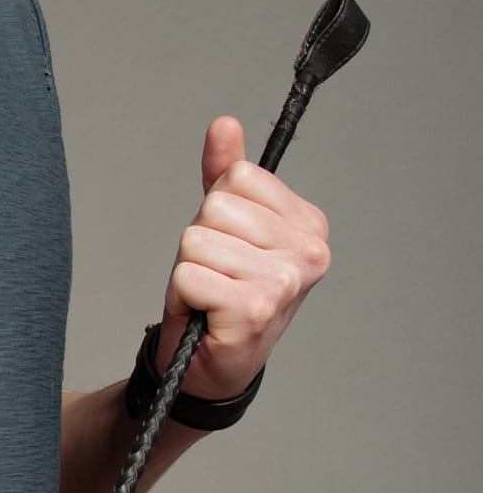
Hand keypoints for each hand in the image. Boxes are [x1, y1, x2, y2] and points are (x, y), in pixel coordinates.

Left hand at [154, 116, 330, 399]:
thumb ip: (225, 175)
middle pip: (215, 207)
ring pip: (196, 240)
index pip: (238, 176)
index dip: (216, 211)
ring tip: (208, 297)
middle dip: (199, 243)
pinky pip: (188, 274)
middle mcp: (308, 251)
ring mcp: (284, 281)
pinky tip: (203, 315)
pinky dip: (182, 297)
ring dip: (188, 272)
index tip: (228, 248)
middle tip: (213, 278)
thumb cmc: (220, 296)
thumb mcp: (224, 228)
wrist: (212, 368)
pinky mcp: (254, 308)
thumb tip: (224, 125)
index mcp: (309, 224)